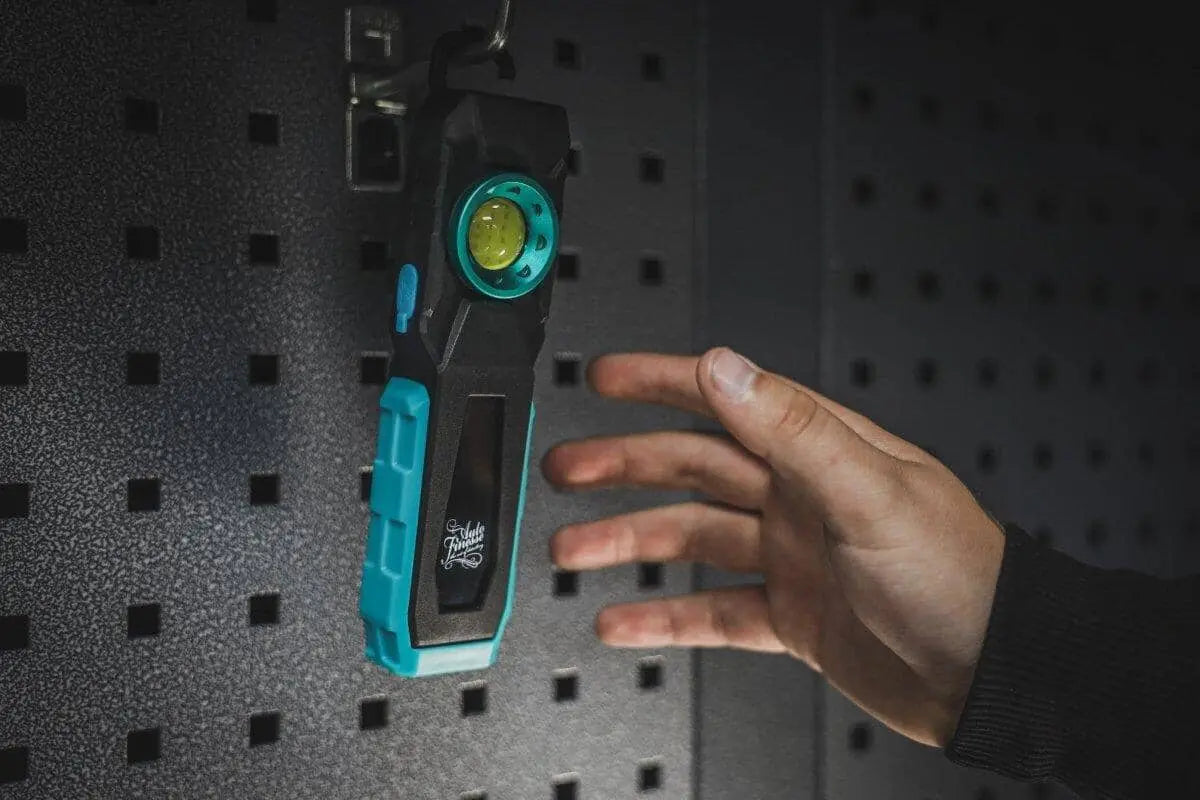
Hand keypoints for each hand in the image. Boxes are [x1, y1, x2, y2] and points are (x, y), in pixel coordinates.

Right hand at [542, 348, 1004, 746]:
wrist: (996, 675)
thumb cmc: (961, 576)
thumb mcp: (873, 491)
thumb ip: (795, 429)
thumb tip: (727, 366)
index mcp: (821, 451)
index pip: (727, 399)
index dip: (663, 383)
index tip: (607, 376)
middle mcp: (800, 497)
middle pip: (692, 469)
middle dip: (624, 465)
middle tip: (566, 466)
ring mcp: (793, 557)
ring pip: (691, 540)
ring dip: (629, 543)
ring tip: (572, 549)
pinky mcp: (792, 617)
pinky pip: (712, 612)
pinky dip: (664, 617)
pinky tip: (624, 620)